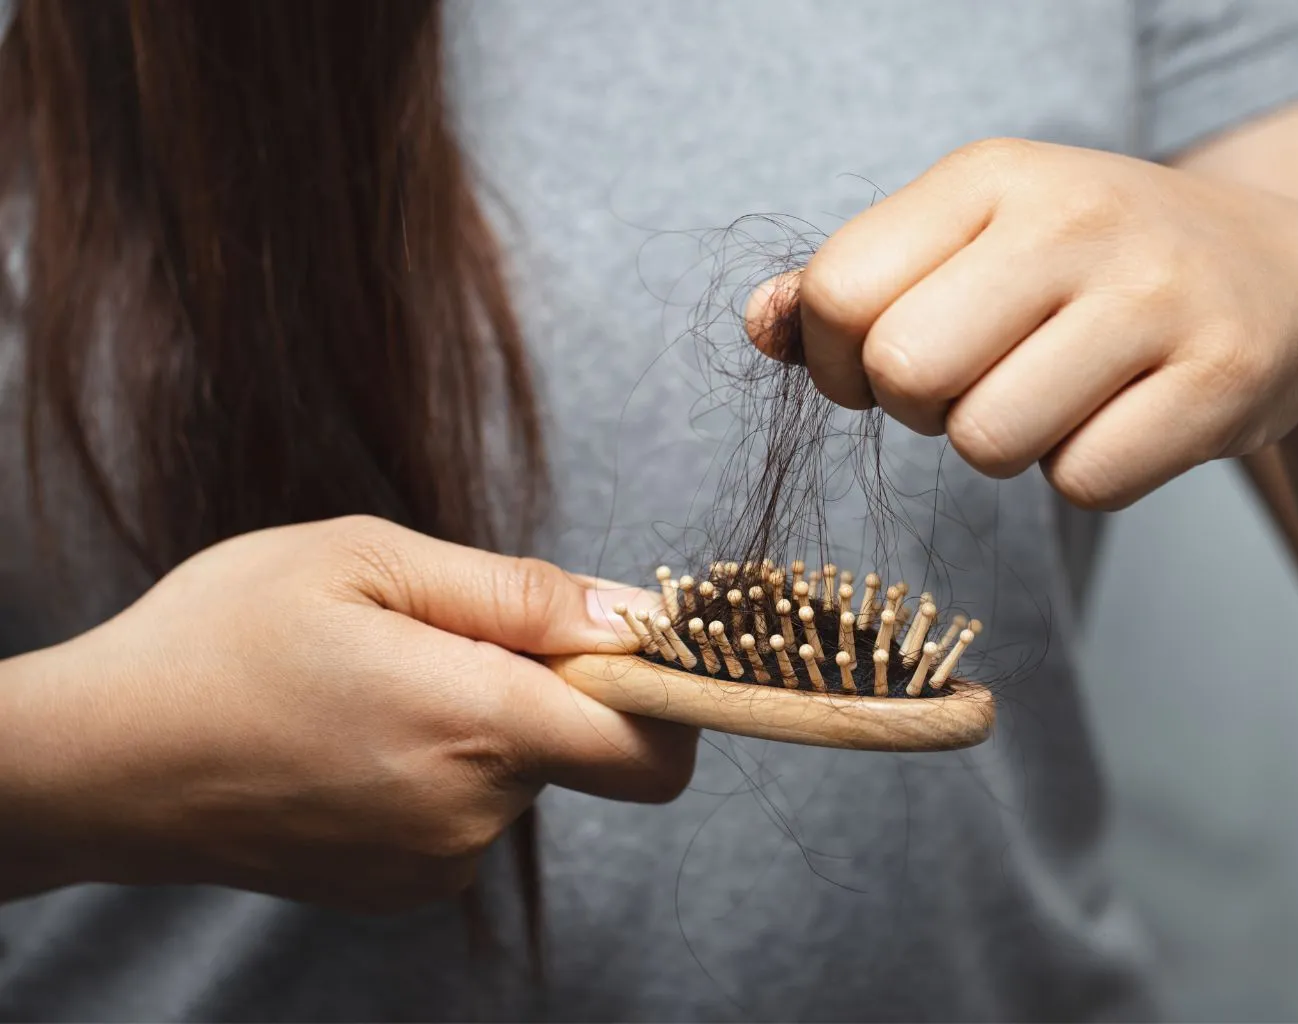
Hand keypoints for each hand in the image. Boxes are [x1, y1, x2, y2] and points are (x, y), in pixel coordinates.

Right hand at [1, 516, 694, 908]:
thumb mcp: (368, 560)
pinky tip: (357, 736)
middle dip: (542, 684)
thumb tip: (633, 615)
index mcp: (477, 724)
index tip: (624, 644)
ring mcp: (436, 864)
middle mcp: (473, 814)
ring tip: (375, 684)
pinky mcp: (402, 889)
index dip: (666, 691)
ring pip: (520, 774)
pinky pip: (470, 812)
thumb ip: (518, 592)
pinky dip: (442, 768)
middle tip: (435, 636)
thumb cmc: (222, 638)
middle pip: (583, 746)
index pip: (653, 746)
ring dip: (481, 722)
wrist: (99, 762)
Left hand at [751, 138, 1297, 508]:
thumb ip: (854, 283)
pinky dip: (1089, 474)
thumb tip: (760, 326)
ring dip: (1005, 447)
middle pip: (905, 373)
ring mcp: (1157, 294)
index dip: (839, 361)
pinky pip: (1084, 483)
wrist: (1283, 277)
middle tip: (979, 384)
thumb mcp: (972, 241)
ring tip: (1057, 395)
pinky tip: (1125, 417)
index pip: (839, 292)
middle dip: (922, 408)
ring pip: (988, 442)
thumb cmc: (1091, 269)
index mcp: (990, 175)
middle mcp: (1074, 217)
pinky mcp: (1223, 376)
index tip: (886, 365)